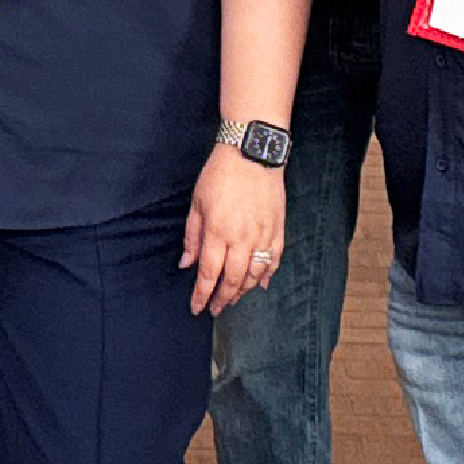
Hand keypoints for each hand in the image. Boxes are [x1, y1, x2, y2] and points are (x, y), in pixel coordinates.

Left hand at [182, 143, 284, 314]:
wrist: (253, 153)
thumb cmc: (220, 175)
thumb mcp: (197, 203)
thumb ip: (192, 236)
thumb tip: (186, 264)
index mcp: (218, 232)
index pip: (209, 274)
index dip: (202, 295)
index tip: (197, 308)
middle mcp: (242, 239)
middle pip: (233, 280)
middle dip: (223, 299)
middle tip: (216, 309)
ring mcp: (263, 236)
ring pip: (255, 275)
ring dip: (244, 291)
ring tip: (234, 298)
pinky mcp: (278, 230)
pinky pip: (274, 261)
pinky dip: (267, 276)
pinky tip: (261, 284)